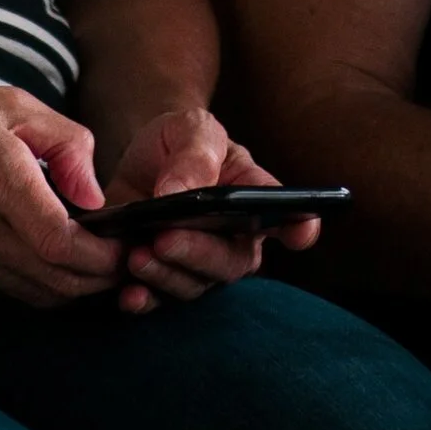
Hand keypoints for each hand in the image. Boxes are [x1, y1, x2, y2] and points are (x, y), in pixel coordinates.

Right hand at [0, 69, 122, 304]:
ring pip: (28, 295)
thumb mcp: (10, 104)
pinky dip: (29, 282)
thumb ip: (66, 144)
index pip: (63, 247)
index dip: (103, 257)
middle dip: (96, 280)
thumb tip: (96, 196)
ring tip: (88, 260)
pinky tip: (41, 255)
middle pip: (53, 284)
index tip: (124, 246)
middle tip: (119, 261)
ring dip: (66, 287)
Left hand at [102, 104, 325, 314]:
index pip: (289, 216)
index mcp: (254, 198)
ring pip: (194, 285)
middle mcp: (235, 240)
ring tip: (137, 255)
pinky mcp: (162, 280)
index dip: (300, 228)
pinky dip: (145, 302)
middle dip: (198, 253)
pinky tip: (130, 295)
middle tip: (165, 238)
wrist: (138, 160)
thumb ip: (195, 152)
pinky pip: (159, 302)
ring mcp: (199, 265)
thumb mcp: (189, 127)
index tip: (300, 232)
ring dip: (165, 275)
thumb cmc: (179, 142)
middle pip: (231, 262)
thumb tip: (176, 193)